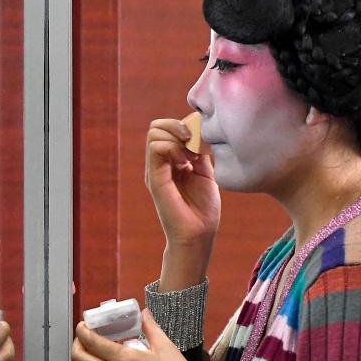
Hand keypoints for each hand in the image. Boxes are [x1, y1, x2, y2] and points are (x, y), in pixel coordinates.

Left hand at [71, 308, 204, 360]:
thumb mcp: (166, 347)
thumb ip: (150, 328)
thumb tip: (144, 313)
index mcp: (125, 360)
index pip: (91, 342)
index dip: (82, 330)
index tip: (83, 324)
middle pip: (80, 360)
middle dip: (77, 345)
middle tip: (85, 336)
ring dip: (98, 359)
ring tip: (114, 350)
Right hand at [145, 118, 219, 247]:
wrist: (199, 235)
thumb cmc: (203, 209)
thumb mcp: (206, 173)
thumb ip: (200, 152)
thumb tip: (199, 131)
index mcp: (170, 161)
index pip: (166, 129)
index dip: (184, 125)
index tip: (201, 139)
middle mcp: (159, 163)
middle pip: (157, 127)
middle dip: (177, 126)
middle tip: (193, 142)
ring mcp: (154, 170)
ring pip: (154, 133)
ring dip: (176, 136)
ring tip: (190, 155)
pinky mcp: (154, 178)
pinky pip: (156, 148)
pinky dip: (173, 147)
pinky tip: (186, 162)